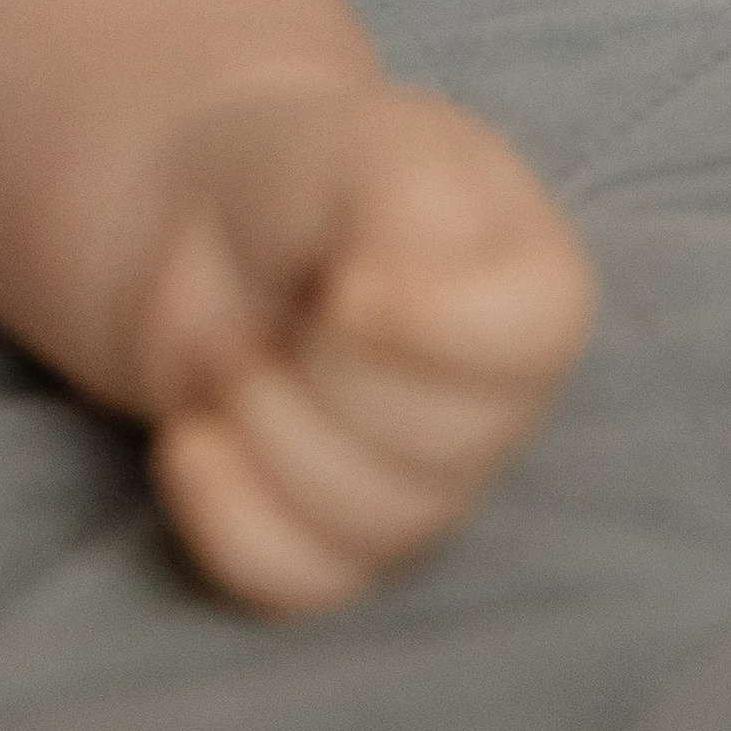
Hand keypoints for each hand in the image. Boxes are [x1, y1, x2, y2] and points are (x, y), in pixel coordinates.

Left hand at [128, 77, 595, 616]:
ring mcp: (425, 490)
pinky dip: (227, 513)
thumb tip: (365, 316)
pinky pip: (299, 583)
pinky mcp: (339, 546)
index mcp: (538, 296)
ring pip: (365, 524)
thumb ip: (405, 214)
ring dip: (263, 424)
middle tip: (283, 299)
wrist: (206, 220)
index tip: (340, 280)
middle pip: (435, 448)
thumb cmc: (311, 173)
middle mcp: (499, 407)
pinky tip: (191, 438)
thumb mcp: (374, 147)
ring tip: (237, 347)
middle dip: (320, 367)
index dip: (423, 325)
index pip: (530, 343)